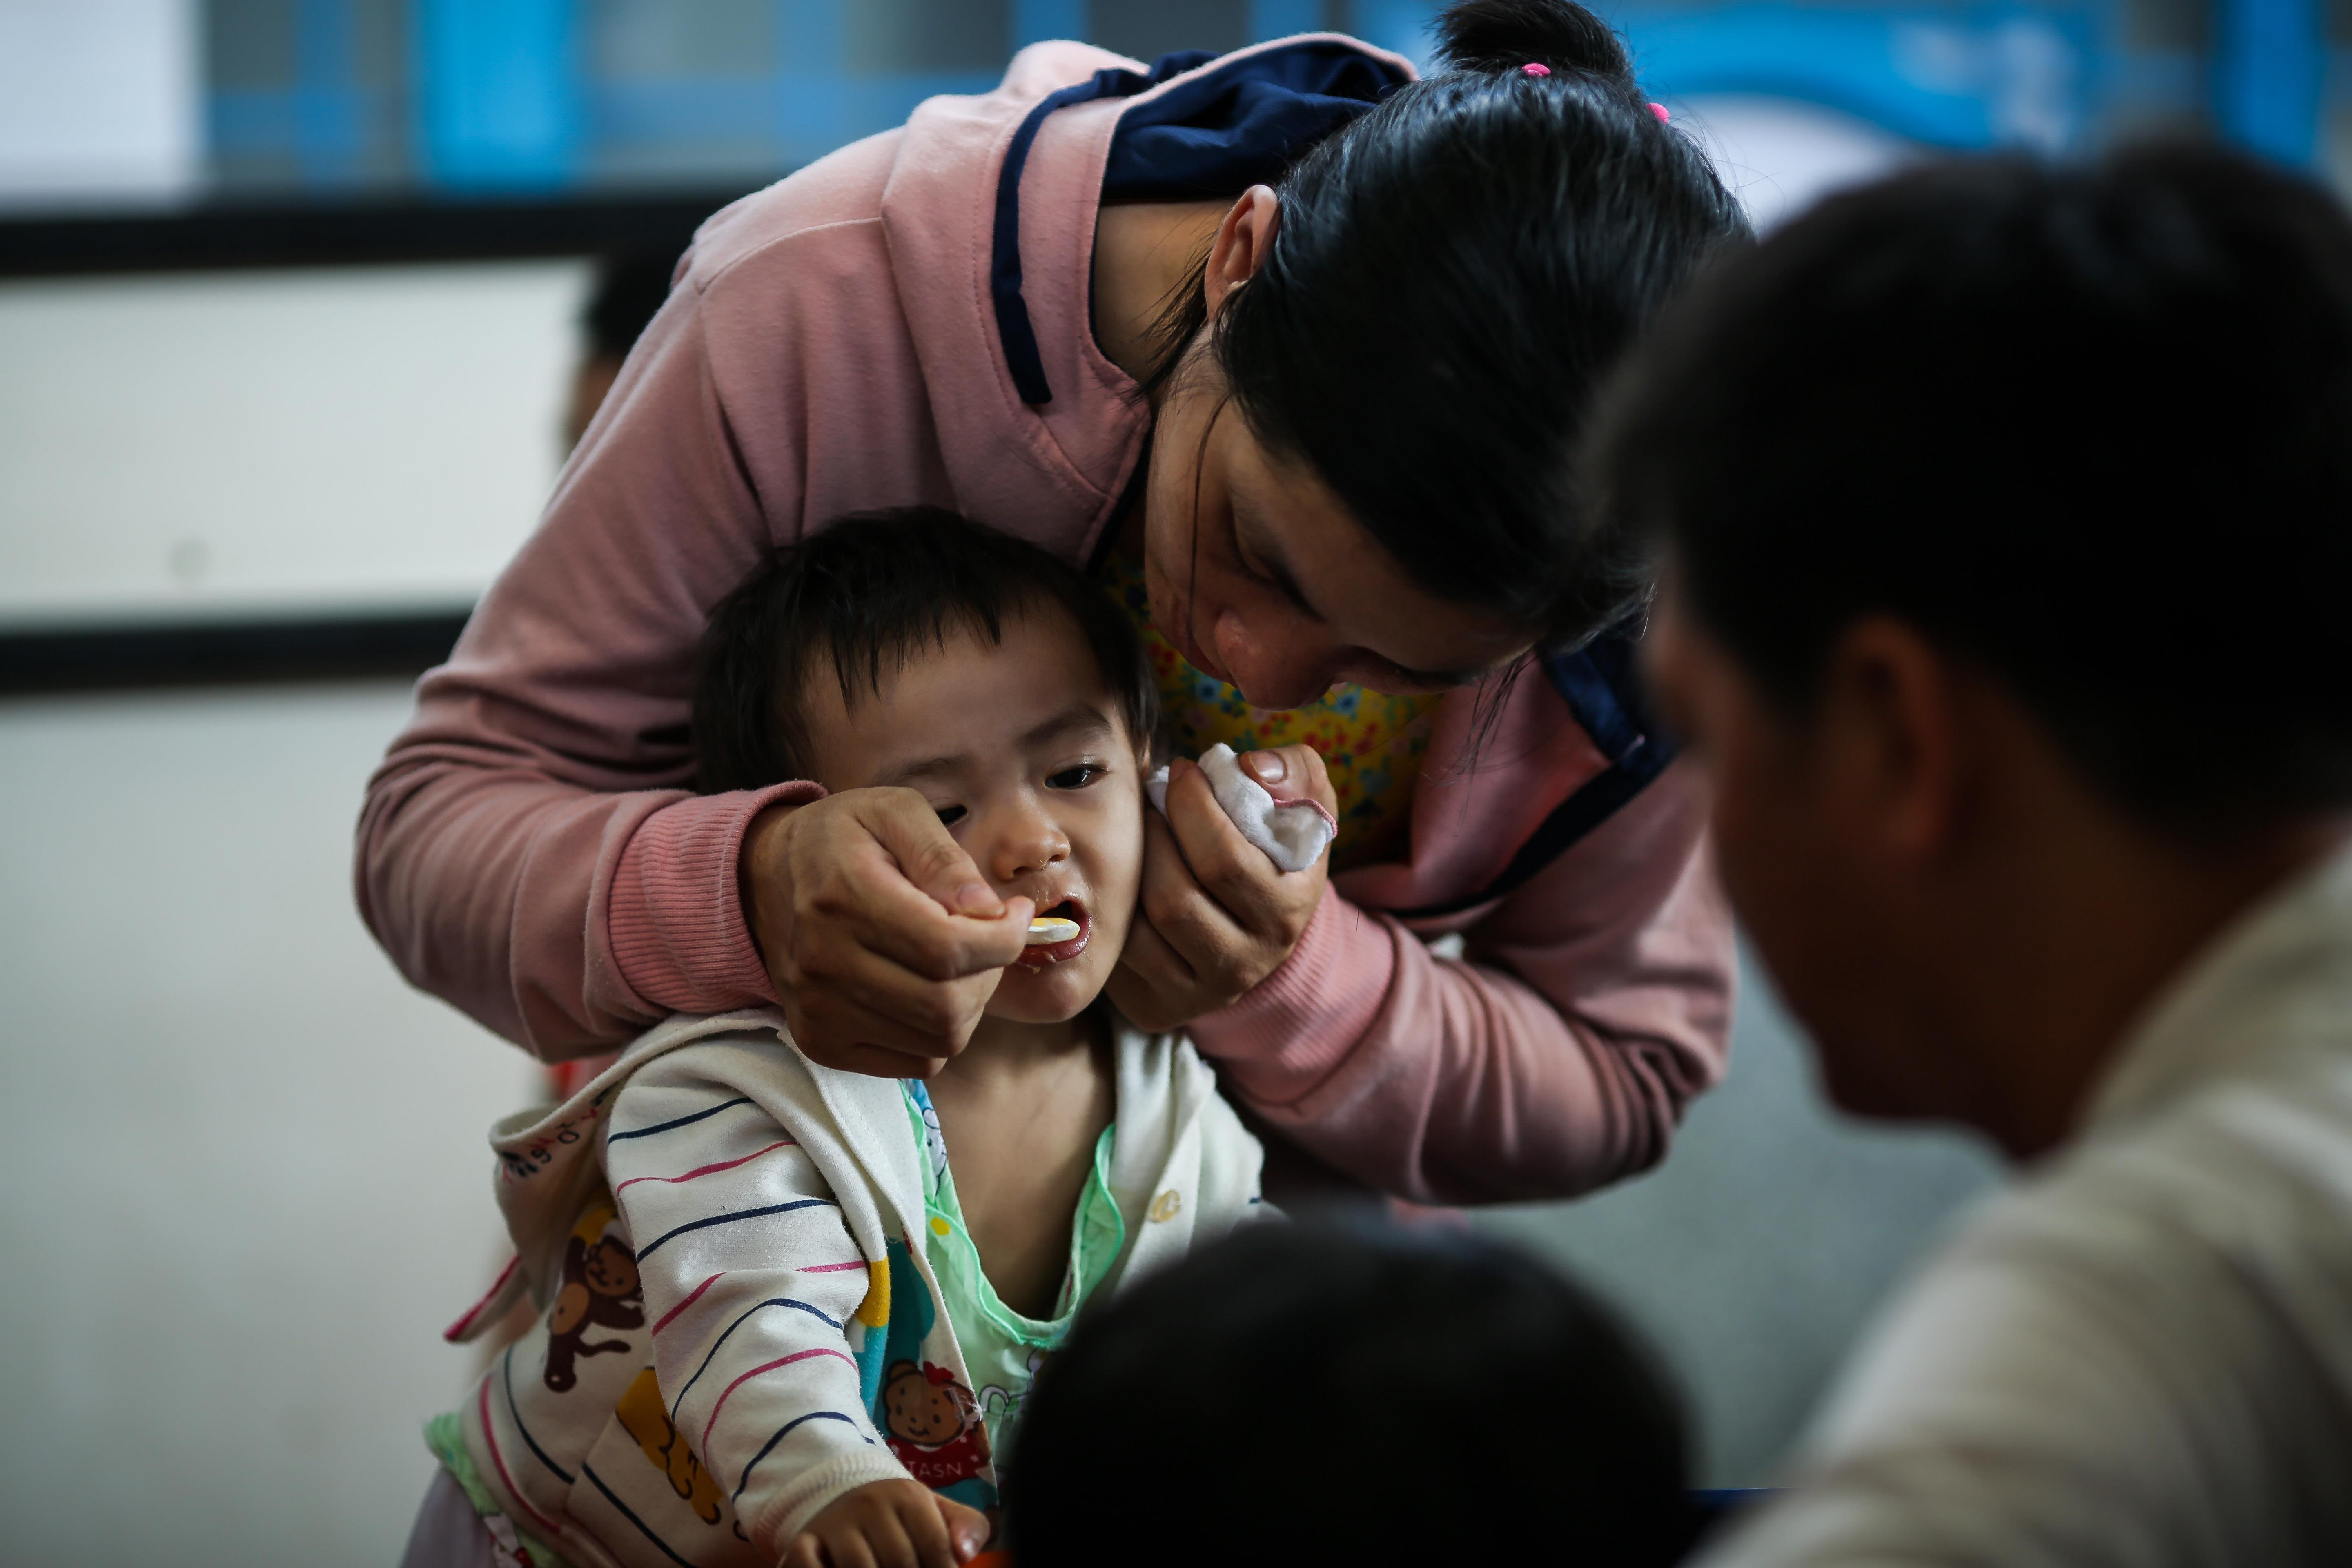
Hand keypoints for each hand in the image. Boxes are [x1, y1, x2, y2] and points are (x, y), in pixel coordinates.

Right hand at [742, 789, 1032, 1078]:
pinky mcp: (821, 1041)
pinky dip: (940, 1032)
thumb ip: (942, 855)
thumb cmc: (841, 838)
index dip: (1003, 938)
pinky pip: (916, 1062)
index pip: (948, 948)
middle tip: (990, 938)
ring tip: (959, 962)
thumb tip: (987, 908)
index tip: (1014, 913)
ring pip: (939, 1040)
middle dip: (991, 972)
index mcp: (843, 895)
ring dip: (971, 1004)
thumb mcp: (894, 811)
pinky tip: (929, 988)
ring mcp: (818, 1010)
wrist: (765, 878)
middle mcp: (823, 961)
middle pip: (947, 1004)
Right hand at [781, 1478, 989, 1567]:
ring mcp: (834, 1523)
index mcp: (909, 1496)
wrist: (842, 1494)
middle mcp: (869, 1503)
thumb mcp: (937, 1514)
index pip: (936, 1547)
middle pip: (899, 1562)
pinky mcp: (803, 1541)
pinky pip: (808, 1566)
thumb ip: (966, 1528)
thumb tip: (963, 1555)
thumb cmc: (900, 1518)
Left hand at [1108, 745, 1334, 1032]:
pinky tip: (1127, 880)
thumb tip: (1253, 768)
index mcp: (1287, 913)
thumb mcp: (1304, 807)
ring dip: (1129, 870)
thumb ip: (1296, 771)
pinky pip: (1119, 956)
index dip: (1192, 807)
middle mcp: (1248, 963)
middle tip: (1150, 799)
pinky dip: (1116, 910)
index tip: (1182, 771)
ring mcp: (1202, 993)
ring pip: (1141, 929)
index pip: (1226, 861)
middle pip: (1174, 897)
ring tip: (1138, 834)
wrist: (1260, 925)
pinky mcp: (1159, 1007)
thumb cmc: (1274, 851)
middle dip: (1152, 835)